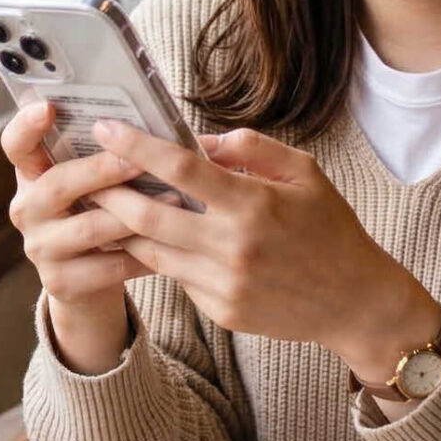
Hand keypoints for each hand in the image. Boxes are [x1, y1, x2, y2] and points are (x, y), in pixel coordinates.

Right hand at [0, 104, 151, 370]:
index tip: (48, 106)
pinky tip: (170, 245)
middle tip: (140, 160)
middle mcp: (27, 209)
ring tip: (176, 200)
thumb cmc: (100, 213)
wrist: (88, 282)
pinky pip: (107, 266)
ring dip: (134, 214)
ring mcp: (39, 248)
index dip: (26, 125)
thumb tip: (156, 129)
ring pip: (89, 228)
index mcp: (32, 175)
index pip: (16, 144)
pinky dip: (142, 254)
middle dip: (102, 170)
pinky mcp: (59, 282)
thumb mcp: (93, 183)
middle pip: (57, 184)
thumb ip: (106, 155)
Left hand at [86, 121, 440, 386]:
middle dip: (107, 191)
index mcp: (253, 203)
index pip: (179, 168)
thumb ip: (251, 148)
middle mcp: (233, 246)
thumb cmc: (331, 230)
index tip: (105, 129)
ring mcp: (224, 284)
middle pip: (148, 215)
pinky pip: (176, 278)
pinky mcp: (221, 312)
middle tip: (85, 173)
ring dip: (123, 227)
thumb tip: (200, 139)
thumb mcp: (304, 172)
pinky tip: (149, 241)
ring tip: (104, 204)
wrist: (356, 302)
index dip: (136, 146)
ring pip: (152, 251)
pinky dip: (161, 257)